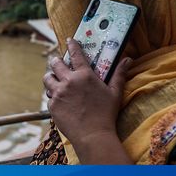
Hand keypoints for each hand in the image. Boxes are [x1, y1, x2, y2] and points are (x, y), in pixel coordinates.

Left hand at [42, 38, 132, 163]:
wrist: (92, 135)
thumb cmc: (106, 114)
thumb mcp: (115, 93)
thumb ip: (119, 74)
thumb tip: (127, 59)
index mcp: (84, 75)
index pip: (75, 54)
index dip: (72, 45)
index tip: (69, 40)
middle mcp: (68, 81)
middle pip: (55, 64)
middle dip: (56, 61)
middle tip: (58, 62)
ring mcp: (58, 93)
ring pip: (47, 78)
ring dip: (51, 77)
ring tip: (55, 80)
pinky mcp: (52, 105)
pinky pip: (49, 95)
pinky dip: (52, 95)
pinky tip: (59, 99)